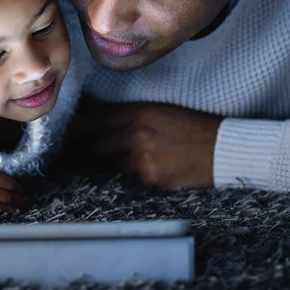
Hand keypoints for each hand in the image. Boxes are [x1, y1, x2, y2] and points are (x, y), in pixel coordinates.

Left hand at [70, 100, 221, 189]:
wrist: (224, 150)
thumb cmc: (194, 127)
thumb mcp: (161, 111)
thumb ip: (130, 115)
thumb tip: (101, 120)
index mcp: (139, 112)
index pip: (95, 118)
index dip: (77, 127)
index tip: (65, 131)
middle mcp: (136, 133)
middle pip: (95, 143)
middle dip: (83, 149)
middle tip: (70, 152)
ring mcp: (142, 158)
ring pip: (108, 164)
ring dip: (103, 165)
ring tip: (98, 164)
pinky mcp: (150, 178)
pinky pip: (127, 178)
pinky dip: (126, 176)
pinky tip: (131, 172)